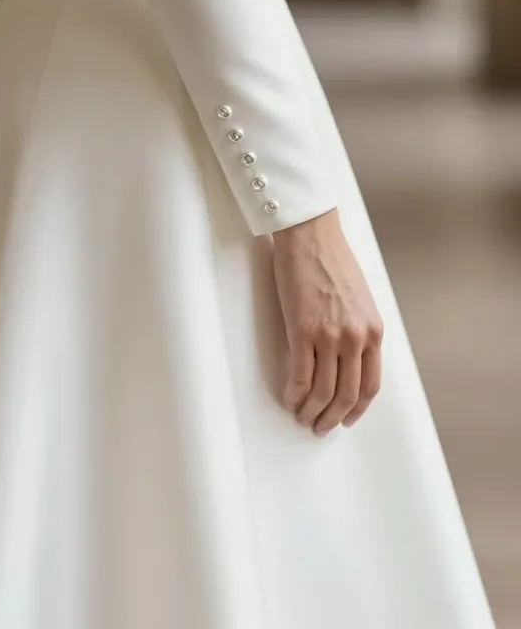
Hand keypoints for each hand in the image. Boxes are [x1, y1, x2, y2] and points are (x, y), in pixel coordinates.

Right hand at [272, 208, 383, 434]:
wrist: (312, 236)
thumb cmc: (333, 261)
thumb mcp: (361, 300)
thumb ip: (359, 330)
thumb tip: (348, 360)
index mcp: (373, 331)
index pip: (370, 386)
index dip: (356, 409)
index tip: (346, 419)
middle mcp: (356, 338)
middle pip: (346, 394)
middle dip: (333, 418)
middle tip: (320, 426)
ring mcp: (330, 336)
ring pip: (323, 391)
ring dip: (311, 411)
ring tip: (302, 417)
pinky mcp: (303, 330)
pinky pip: (299, 376)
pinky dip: (294, 394)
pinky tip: (289, 399)